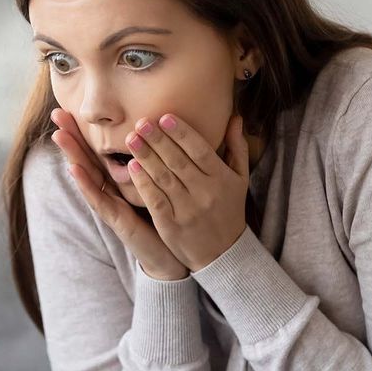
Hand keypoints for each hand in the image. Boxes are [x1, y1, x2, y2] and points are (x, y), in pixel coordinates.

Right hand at [48, 107, 189, 280]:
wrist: (172, 256)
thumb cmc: (168, 218)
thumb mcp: (162, 184)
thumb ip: (158, 162)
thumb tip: (164, 132)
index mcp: (121, 181)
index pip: (99, 150)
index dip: (85, 130)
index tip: (71, 106)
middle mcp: (111, 192)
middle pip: (87, 159)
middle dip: (72, 136)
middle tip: (56, 113)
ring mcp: (111, 206)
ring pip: (87, 177)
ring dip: (72, 156)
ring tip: (59, 136)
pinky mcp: (116, 220)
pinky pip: (99, 200)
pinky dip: (86, 185)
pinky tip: (74, 170)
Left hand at [124, 113, 249, 272]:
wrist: (223, 253)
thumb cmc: (229, 210)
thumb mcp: (240, 179)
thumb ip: (236, 147)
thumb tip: (235, 117)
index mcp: (222, 179)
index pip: (200, 151)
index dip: (182, 133)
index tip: (165, 117)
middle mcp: (205, 193)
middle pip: (178, 161)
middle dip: (158, 140)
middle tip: (141, 122)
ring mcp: (187, 210)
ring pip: (164, 178)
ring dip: (146, 157)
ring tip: (132, 139)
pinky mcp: (171, 225)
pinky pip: (155, 200)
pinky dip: (143, 183)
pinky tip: (131, 167)